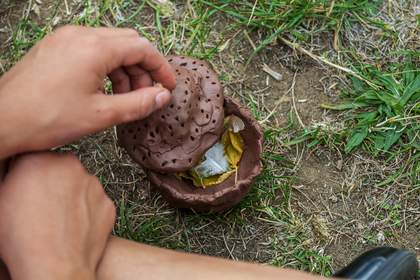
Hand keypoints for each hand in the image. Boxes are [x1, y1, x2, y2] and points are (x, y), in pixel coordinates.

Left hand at [0, 25, 175, 158]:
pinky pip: (91, 50)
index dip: (161, 67)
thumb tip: (162, 96)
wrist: (1, 121)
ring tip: (124, 99)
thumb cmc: (46, 118)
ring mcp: (65, 39)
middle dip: (143, 69)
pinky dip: (106, 68)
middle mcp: (80, 35)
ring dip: (124, 70)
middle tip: (146, 95)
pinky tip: (104, 91)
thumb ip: (138, 104)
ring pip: (110, 46)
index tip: (168, 86)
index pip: (142, 48)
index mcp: (94, 48)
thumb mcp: (101, 115)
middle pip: (128, 43)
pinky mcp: (56, 47)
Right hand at [0, 153, 115, 279]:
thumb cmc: (22, 239)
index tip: (26, 186)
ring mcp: (93, 183)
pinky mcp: (107, 202)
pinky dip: (87, 211)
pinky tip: (74, 227)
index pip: (33, 157)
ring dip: (71, 195)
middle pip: (59, 168)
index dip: (28, 173)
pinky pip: (94, 202)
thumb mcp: (0, 202)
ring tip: (58, 220)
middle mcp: (70, 165)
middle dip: (51, 181)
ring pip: (79, 184)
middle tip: (41, 204)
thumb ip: (12, 179)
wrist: (55, 267)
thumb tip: (19, 173)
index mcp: (39, 160)